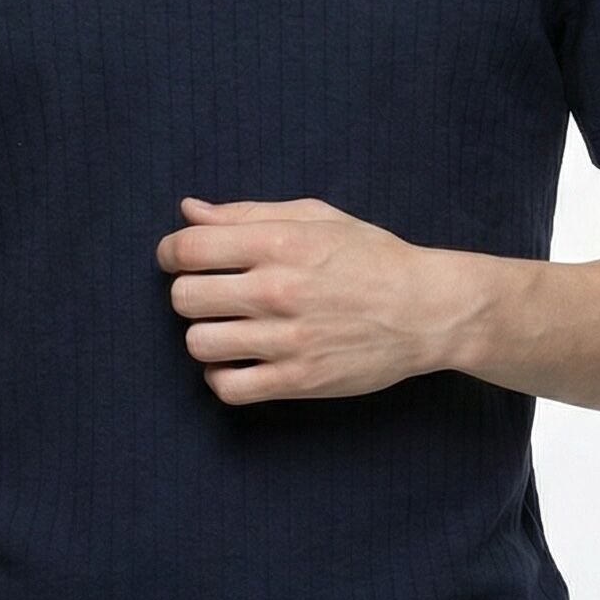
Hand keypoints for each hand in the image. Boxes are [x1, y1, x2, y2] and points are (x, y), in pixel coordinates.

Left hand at [155, 194, 475, 403]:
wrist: (428, 310)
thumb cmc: (372, 257)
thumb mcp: (316, 217)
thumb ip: (248, 214)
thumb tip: (189, 211)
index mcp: (281, 242)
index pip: (189, 249)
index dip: (171, 253)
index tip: (179, 260)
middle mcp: (279, 290)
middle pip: (185, 297)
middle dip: (189, 293)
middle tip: (211, 294)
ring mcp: (288, 339)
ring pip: (199, 343)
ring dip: (205, 335)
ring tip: (226, 328)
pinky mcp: (299, 380)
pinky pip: (227, 387)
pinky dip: (220, 376)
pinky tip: (236, 361)